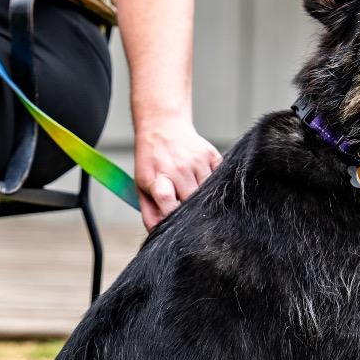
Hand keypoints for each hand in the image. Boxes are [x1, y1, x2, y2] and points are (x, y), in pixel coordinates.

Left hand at [134, 114, 221, 230]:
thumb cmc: (151, 159)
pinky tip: (202, 181)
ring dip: (203, 199)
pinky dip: (213, 185)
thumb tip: (158, 234)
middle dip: (190, 211)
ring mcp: (197, 161)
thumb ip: (149, 211)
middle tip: (187, 212)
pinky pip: (218, 179)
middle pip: (192, 201)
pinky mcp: (212, 155)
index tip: (174, 222)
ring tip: (193, 194)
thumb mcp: (142, 184)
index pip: (167, 201)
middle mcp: (179, 169)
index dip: (171, 215)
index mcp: (159, 177)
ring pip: (208, 193)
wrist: (163, 126)